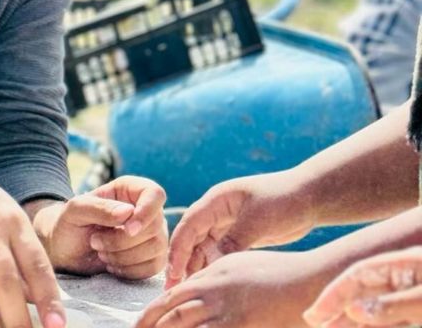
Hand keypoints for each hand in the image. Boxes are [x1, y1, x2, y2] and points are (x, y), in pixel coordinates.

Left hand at [35, 176, 167, 279]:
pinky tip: (112, 265)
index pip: (154, 194)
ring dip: (124, 256)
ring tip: (101, 252)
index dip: (146, 212)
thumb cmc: (69, 224)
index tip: (127, 229)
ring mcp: (153, 235)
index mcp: (130, 190)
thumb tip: (128, 212)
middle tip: (95, 242)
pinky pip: (154, 268)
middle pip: (154, 226)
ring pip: (156, 248)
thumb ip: (98, 208)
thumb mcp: (75, 211)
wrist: (67, 251)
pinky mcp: (153, 258)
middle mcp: (146, 210)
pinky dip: (130, 270)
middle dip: (122, 240)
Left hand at [138, 250, 326, 327]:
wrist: (313, 281)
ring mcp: (230, 314)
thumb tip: (187, 287)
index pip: (172, 297)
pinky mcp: (244, 327)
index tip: (139, 325)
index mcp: (212, 277)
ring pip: (186, 327)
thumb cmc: (279, 272)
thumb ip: (210, 275)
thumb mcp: (238, 265)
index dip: (151, 313)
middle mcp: (216, 294)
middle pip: (174, 316)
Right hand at [166, 172, 316, 288]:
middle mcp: (217, 211)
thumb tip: (214, 261)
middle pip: (192, 237)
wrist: (311, 197)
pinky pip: (220, 251)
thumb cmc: (284, 200)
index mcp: (217, 200)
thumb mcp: (258, 221)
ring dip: (196, 265)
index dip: (178, 249)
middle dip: (182, 261)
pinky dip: (213, 264)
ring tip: (189, 288)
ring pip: (204, 246)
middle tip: (174, 286)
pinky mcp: (239, 234)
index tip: (174, 271)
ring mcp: (228, 222)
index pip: (189, 225)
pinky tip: (210, 280)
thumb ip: (234, 241)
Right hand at [304, 247, 421, 326]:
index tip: (316, 314)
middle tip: (315, 324)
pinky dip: (377, 326)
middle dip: (340, 309)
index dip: (334, 294)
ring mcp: (416, 293)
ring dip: (355, 321)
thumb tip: (352, 311)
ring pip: (377, 308)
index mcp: (406, 264)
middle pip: (364, 292)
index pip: (358, 275)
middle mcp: (407, 277)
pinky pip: (395, 319)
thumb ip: (391, 305)